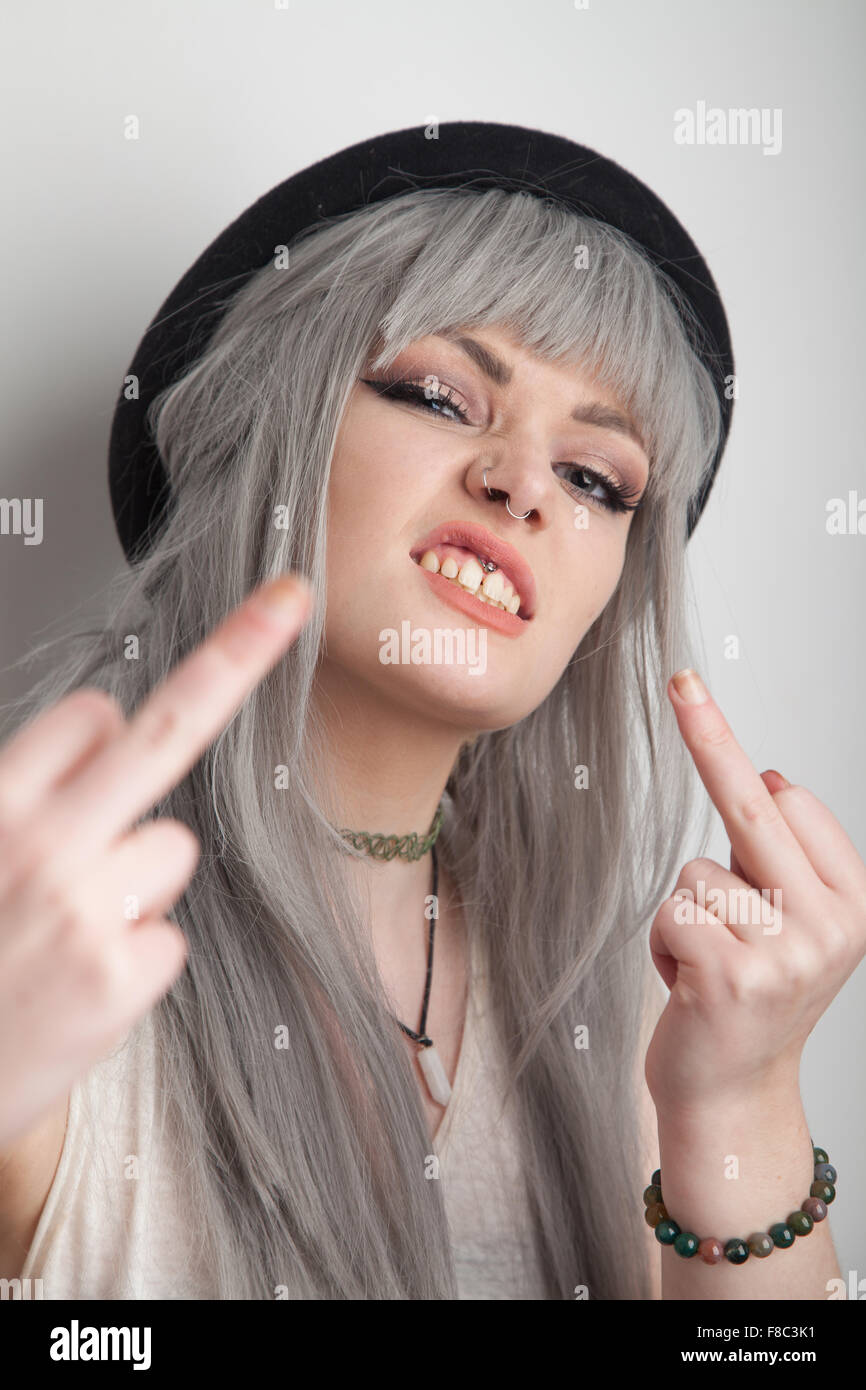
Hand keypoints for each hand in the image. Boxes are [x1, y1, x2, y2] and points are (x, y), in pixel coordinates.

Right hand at [0, 574, 313, 1149]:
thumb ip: (24, 798)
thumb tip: (105, 731)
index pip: (89, 718)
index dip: (105, 729)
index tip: (150, 695)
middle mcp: (43, 844)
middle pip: (167, 731)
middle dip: (234, 657)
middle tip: (287, 602)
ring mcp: (88, 909)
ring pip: (173, 848)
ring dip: (139, 881)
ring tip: (70, 935)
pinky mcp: (120, 977)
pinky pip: (167, 934)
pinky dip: (135, 959)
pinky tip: (79, 988)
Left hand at [645, 668, 865, 1115]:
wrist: (733, 1096)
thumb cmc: (750, 997)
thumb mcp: (791, 925)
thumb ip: (783, 857)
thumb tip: (772, 779)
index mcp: (854, 903)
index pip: (793, 802)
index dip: (736, 756)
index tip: (696, 694)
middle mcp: (831, 926)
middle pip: (752, 808)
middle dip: (710, 734)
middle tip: (680, 679)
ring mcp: (786, 954)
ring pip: (696, 874)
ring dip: (686, 915)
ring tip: (711, 964)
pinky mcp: (733, 978)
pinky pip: (672, 914)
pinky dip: (665, 944)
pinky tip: (691, 985)